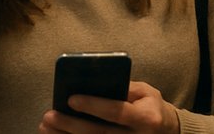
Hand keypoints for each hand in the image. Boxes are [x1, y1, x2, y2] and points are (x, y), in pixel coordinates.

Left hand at [39, 81, 179, 133]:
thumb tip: (94, 84)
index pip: (117, 113)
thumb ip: (124, 88)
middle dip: (71, 125)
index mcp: (146, 118)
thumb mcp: (146, 93)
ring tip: (46, 127)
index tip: (71, 99)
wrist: (168, 133)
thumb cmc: (152, 107)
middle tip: (49, 116)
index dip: (94, 106)